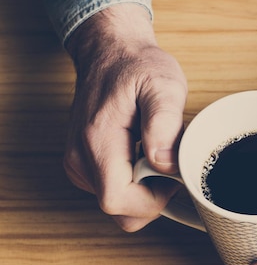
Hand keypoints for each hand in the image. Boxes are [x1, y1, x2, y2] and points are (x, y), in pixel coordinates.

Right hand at [64, 4, 187, 230]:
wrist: (112, 53)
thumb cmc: (138, 67)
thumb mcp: (163, 85)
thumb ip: (164, 124)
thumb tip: (163, 163)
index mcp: (98, 141)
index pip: (118, 202)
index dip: (152, 200)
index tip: (170, 177)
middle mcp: (80, 158)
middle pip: (119, 211)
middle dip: (151, 198)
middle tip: (167, 163)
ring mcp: (78, 164)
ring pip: (117, 205)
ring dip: (144, 189)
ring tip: (154, 152)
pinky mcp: (84, 165)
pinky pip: (113, 192)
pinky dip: (134, 183)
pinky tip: (143, 155)